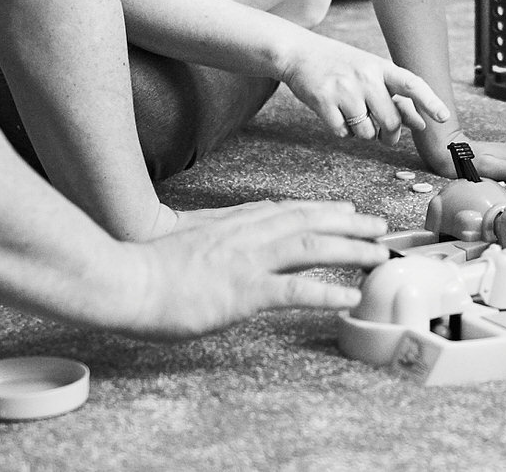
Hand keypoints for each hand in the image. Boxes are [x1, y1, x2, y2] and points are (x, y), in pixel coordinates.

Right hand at [121, 200, 388, 340]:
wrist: (125, 280)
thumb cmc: (147, 264)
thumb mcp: (189, 234)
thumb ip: (219, 228)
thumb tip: (236, 224)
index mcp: (235, 222)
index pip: (289, 210)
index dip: (323, 209)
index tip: (348, 210)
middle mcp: (248, 234)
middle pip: (310, 221)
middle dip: (350, 223)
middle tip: (380, 227)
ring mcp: (248, 261)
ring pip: (312, 247)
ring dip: (351, 249)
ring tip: (378, 255)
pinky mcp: (244, 292)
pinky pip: (295, 291)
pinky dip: (326, 291)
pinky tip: (349, 297)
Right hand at [278, 33, 451, 143]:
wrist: (300, 53)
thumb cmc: (340, 64)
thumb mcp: (370, 72)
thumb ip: (395, 97)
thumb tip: (419, 122)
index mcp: (380, 67)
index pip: (411, 84)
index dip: (430, 101)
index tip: (444, 116)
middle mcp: (365, 76)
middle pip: (390, 121)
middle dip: (389, 135)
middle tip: (385, 134)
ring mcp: (344, 89)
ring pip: (367, 132)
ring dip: (362, 132)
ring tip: (353, 114)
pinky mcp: (323, 101)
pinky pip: (343, 133)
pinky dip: (342, 130)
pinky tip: (336, 114)